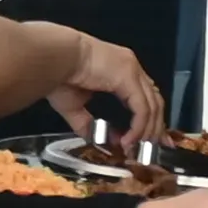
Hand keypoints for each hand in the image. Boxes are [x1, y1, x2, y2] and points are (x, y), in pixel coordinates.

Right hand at [43, 33, 165, 137]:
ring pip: (153, 106)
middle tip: (150, 149)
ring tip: (138, 148)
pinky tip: (129, 140)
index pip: (145, 96)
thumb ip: (89, 124)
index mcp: (120, 69)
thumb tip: (101, 140)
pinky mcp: (129, 77)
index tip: (147, 138)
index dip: (149, 119)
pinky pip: (142, 108)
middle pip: (155, 101)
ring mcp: (132, 70)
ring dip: (148, 131)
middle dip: (155, 128)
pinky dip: (138, 127)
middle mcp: (130, 67)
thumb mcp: (75, 106)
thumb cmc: (57, 75)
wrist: (53, 58)